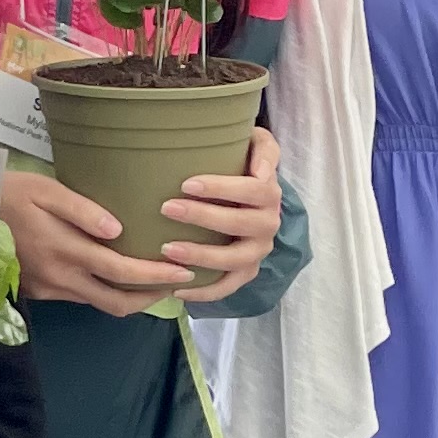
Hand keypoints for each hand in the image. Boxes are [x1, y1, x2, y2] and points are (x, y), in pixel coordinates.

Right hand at [0, 166, 194, 315]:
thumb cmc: (7, 194)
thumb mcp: (45, 190)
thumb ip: (83, 210)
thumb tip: (119, 230)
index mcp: (66, 251)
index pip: (122, 272)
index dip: (156, 276)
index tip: (184, 272)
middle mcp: (60, 278)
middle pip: (116, 301)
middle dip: (151, 297)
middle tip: (176, 284)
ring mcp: (48, 289)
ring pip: (99, 303)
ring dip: (129, 297)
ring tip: (152, 281)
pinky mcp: (38, 292)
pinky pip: (79, 297)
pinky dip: (104, 291)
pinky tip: (113, 276)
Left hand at [156, 123, 282, 303]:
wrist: (244, 197)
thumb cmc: (239, 164)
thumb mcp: (255, 145)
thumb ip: (263, 148)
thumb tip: (261, 173)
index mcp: (270, 194)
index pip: (253, 190)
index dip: (222, 188)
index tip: (187, 184)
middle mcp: (269, 224)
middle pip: (241, 224)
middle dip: (203, 217)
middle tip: (167, 208)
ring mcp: (258, 251)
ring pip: (235, 259)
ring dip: (202, 256)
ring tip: (168, 249)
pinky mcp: (246, 272)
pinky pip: (228, 287)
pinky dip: (204, 292)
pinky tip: (176, 289)